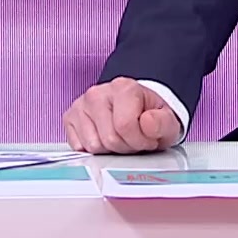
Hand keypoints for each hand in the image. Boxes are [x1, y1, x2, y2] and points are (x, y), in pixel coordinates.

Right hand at [62, 77, 180, 153]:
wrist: (136, 110)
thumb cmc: (149, 116)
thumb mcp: (167, 121)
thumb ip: (163, 123)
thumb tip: (147, 122)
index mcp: (123, 87)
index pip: (125, 126)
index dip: (140, 140)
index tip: (147, 138)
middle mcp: (97, 93)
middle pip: (109, 139)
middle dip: (126, 147)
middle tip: (134, 139)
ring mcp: (81, 105)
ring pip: (94, 146)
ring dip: (110, 150)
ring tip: (120, 138)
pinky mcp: (69, 118)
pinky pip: (79, 148)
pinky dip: (94, 150)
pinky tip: (104, 138)